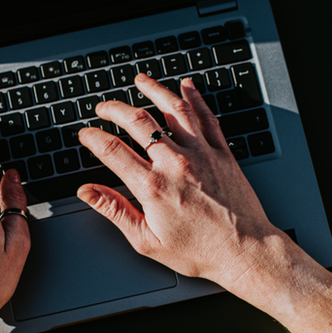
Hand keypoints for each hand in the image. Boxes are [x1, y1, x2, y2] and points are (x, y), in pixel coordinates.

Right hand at [76, 74, 282, 289]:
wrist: (245, 251)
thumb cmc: (200, 251)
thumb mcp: (148, 241)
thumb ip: (115, 211)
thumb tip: (88, 192)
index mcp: (152, 187)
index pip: (112, 150)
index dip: (93, 137)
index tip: (86, 134)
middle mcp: (175, 164)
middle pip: (139, 122)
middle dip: (115, 109)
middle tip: (104, 108)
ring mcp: (201, 155)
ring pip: (174, 110)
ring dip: (154, 90)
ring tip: (141, 81)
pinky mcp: (222, 153)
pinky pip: (207, 117)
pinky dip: (195, 98)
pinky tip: (186, 87)